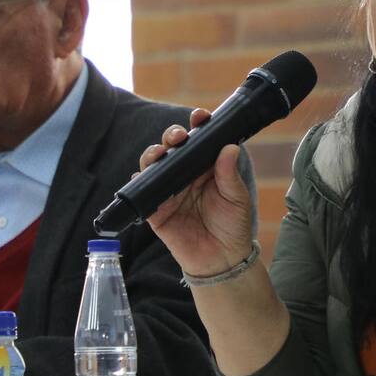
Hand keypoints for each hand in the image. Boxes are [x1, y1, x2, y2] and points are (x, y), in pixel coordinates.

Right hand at [140, 108, 253, 277]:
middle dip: (172, 135)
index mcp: (207, 167)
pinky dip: (138, 182)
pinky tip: (141, 177)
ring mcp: (169, 190)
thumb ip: (229, 174)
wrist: (222, 259)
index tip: (200, 116)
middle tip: (178, 136)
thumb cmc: (233, 225)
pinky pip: (142, 192)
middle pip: (173, 147)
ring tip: (159, 154)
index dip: (198, 124)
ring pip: (154, 164)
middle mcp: (185, 174)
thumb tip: (229, 147)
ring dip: (153, 154)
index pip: (200, 140)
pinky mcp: (156, 210)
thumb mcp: (236, 198)